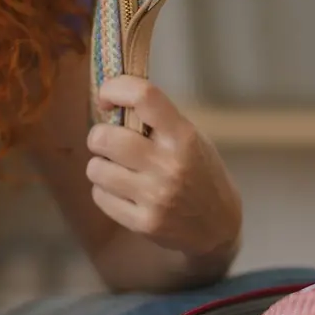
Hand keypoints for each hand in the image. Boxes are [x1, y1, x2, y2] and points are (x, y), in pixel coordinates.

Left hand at [87, 76, 241, 264]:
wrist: (218, 226)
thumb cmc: (201, 173)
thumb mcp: (193, 139)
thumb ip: (158, 121)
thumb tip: (112, 100)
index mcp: (183, 137)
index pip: (144, 97)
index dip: (115, 88)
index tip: (106, 96)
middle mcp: (169, 165)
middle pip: (104, 138)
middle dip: (99, 136)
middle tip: (109, 141)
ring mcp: (155, 197)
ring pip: (96, 169)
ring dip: (101, 166)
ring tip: (118, 169)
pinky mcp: (143, 223)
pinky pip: (100, 196)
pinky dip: (105, 191)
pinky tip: (123, 192)